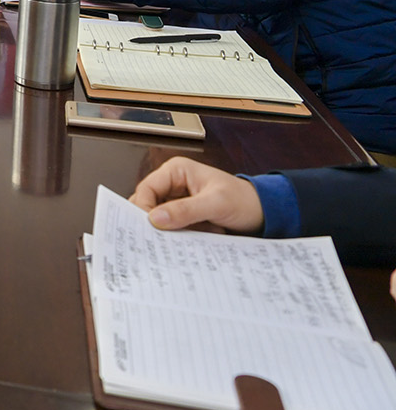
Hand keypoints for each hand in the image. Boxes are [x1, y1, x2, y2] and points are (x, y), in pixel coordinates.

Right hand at [128, 156, 263, 233]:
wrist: (265, 213)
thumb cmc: (244, 200)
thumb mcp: (215, 203)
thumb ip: (185, 210)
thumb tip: (155, 218)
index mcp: (176, 171)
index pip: (146, 188)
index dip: (143, 207)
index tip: (147, 227)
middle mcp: (173, 184)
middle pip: (149, 203)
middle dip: (154, 220)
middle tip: (159, 237)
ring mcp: (178, 200)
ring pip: (158, 217)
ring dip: (168, 230)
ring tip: (183, 236)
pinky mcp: (184, 215)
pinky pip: (171, 226)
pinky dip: (178, 235)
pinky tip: (191, 238)